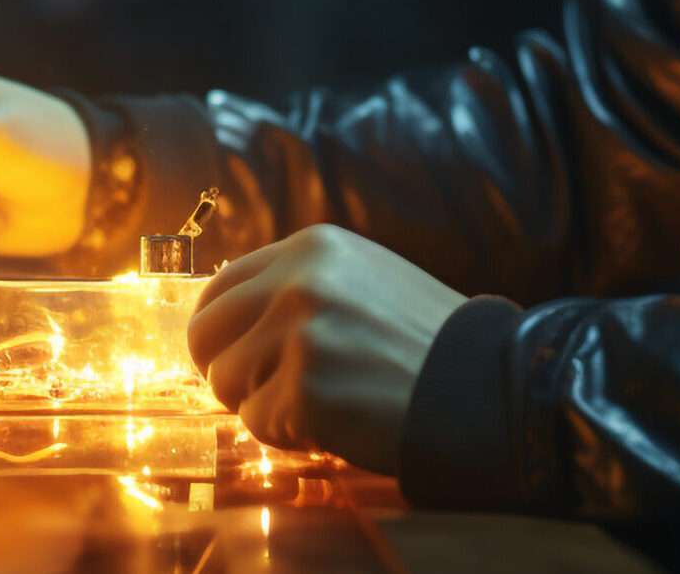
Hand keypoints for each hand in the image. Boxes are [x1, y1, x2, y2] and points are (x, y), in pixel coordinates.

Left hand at [187, 224, 466, 474]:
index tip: (236, 352)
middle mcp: (299, 279)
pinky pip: (257, 425)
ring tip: (321, 397)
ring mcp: (299, 332)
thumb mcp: (361, 277)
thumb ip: (299, 282)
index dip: (222, 329)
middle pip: (205, 334)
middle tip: (265, 388)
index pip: (220, 286)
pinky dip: (289, 434)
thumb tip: (233, 310)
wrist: (474, 381)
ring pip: (225, 384)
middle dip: (226, 368)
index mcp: (312, 245)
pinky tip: (336, 418)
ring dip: (262, 403)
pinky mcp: (303, 389)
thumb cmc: (418, 337)